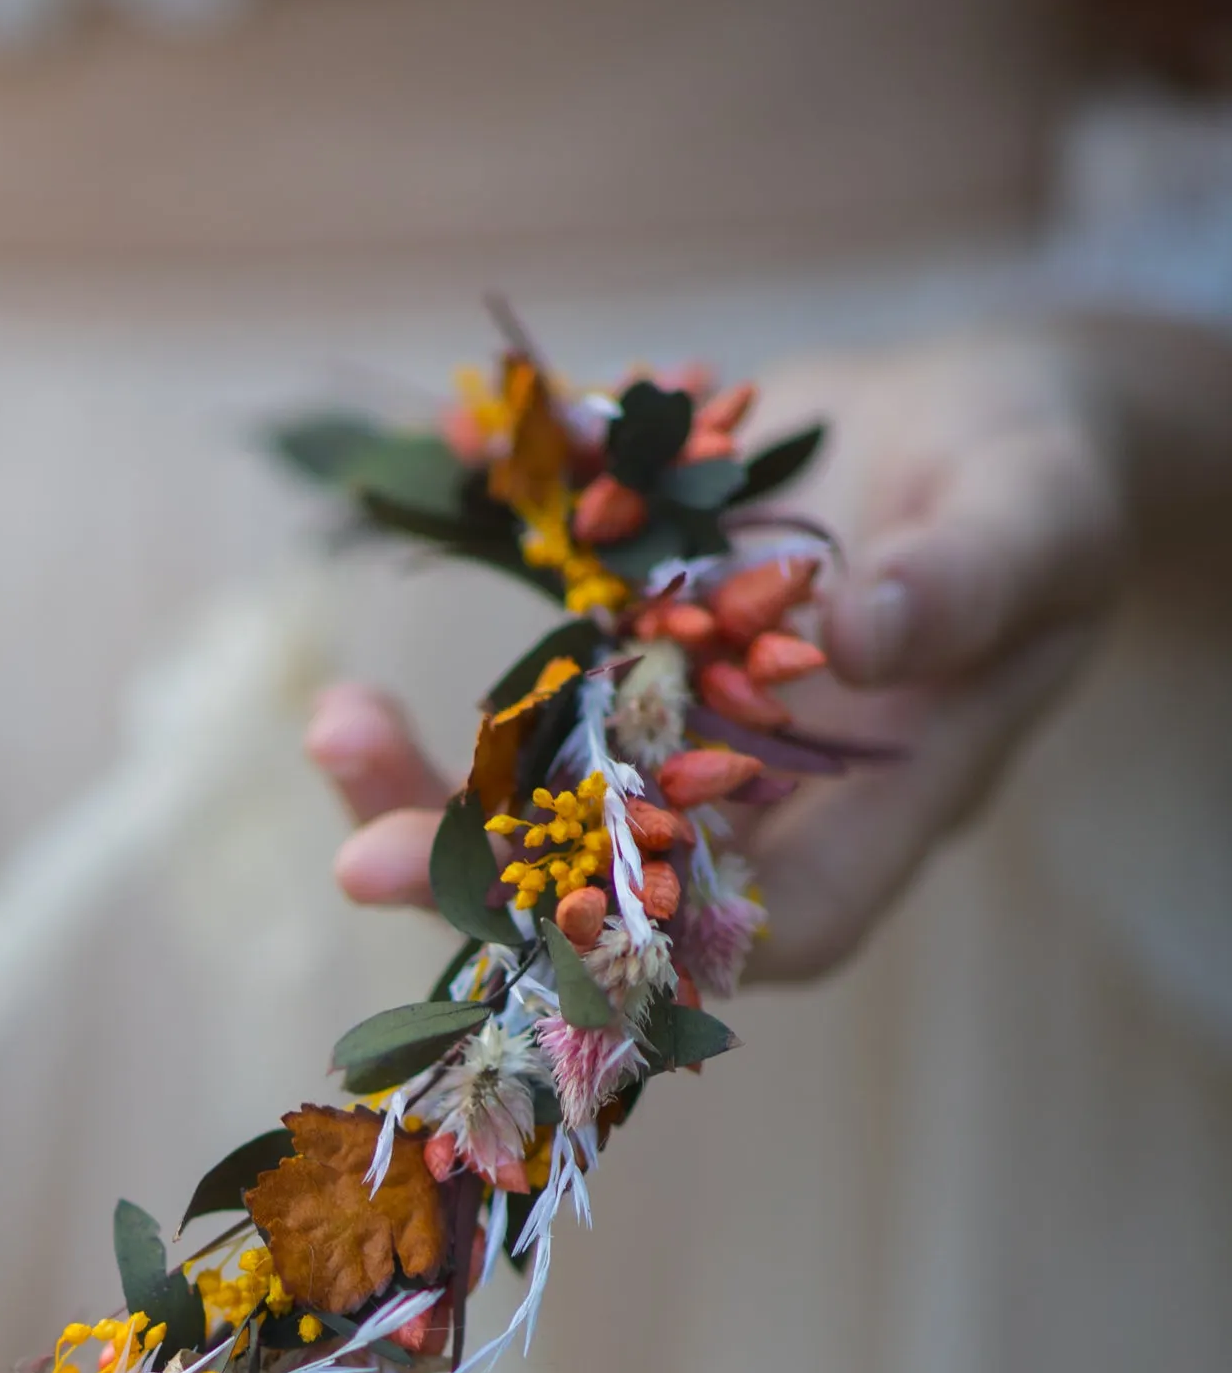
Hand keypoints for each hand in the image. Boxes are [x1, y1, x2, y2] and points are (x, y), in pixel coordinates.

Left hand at [315, 323, 1136, 982]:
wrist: (984, 429)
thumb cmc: (1041, 495)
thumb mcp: (1032, 526)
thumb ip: (962, 585)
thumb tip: (865, 630)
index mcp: (862, 825)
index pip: (752, 931)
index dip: (650, 943)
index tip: (550, 921)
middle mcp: (746, 808)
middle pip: (604, 890)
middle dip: (477, 877)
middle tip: (361, 858)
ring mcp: (669, 740)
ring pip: (531, 799)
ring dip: (423, 777)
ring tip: (331, 725)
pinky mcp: (620, 657)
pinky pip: (523, 667)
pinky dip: (465, 592)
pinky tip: (413, 493)